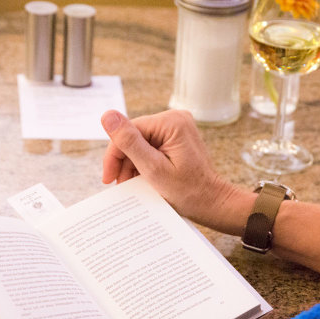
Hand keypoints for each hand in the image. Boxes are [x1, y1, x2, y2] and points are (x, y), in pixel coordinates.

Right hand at [101, 110, 253, 235]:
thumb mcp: (153, 169)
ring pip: (141, 142)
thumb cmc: (188, 191)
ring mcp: (178, 127)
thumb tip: (107, 116)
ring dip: (133, 163)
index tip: (109, 177)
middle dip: (124, 161)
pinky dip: (144, 162)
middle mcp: (175, 118)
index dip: (115, 154)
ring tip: (131, 184)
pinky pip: (152, 145)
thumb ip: (129, 143)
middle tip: (120, 184)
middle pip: (134, 136)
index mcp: (171, 122)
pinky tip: (142, 178)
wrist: (212, 202)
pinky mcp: (177, 137)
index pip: (128, 130)